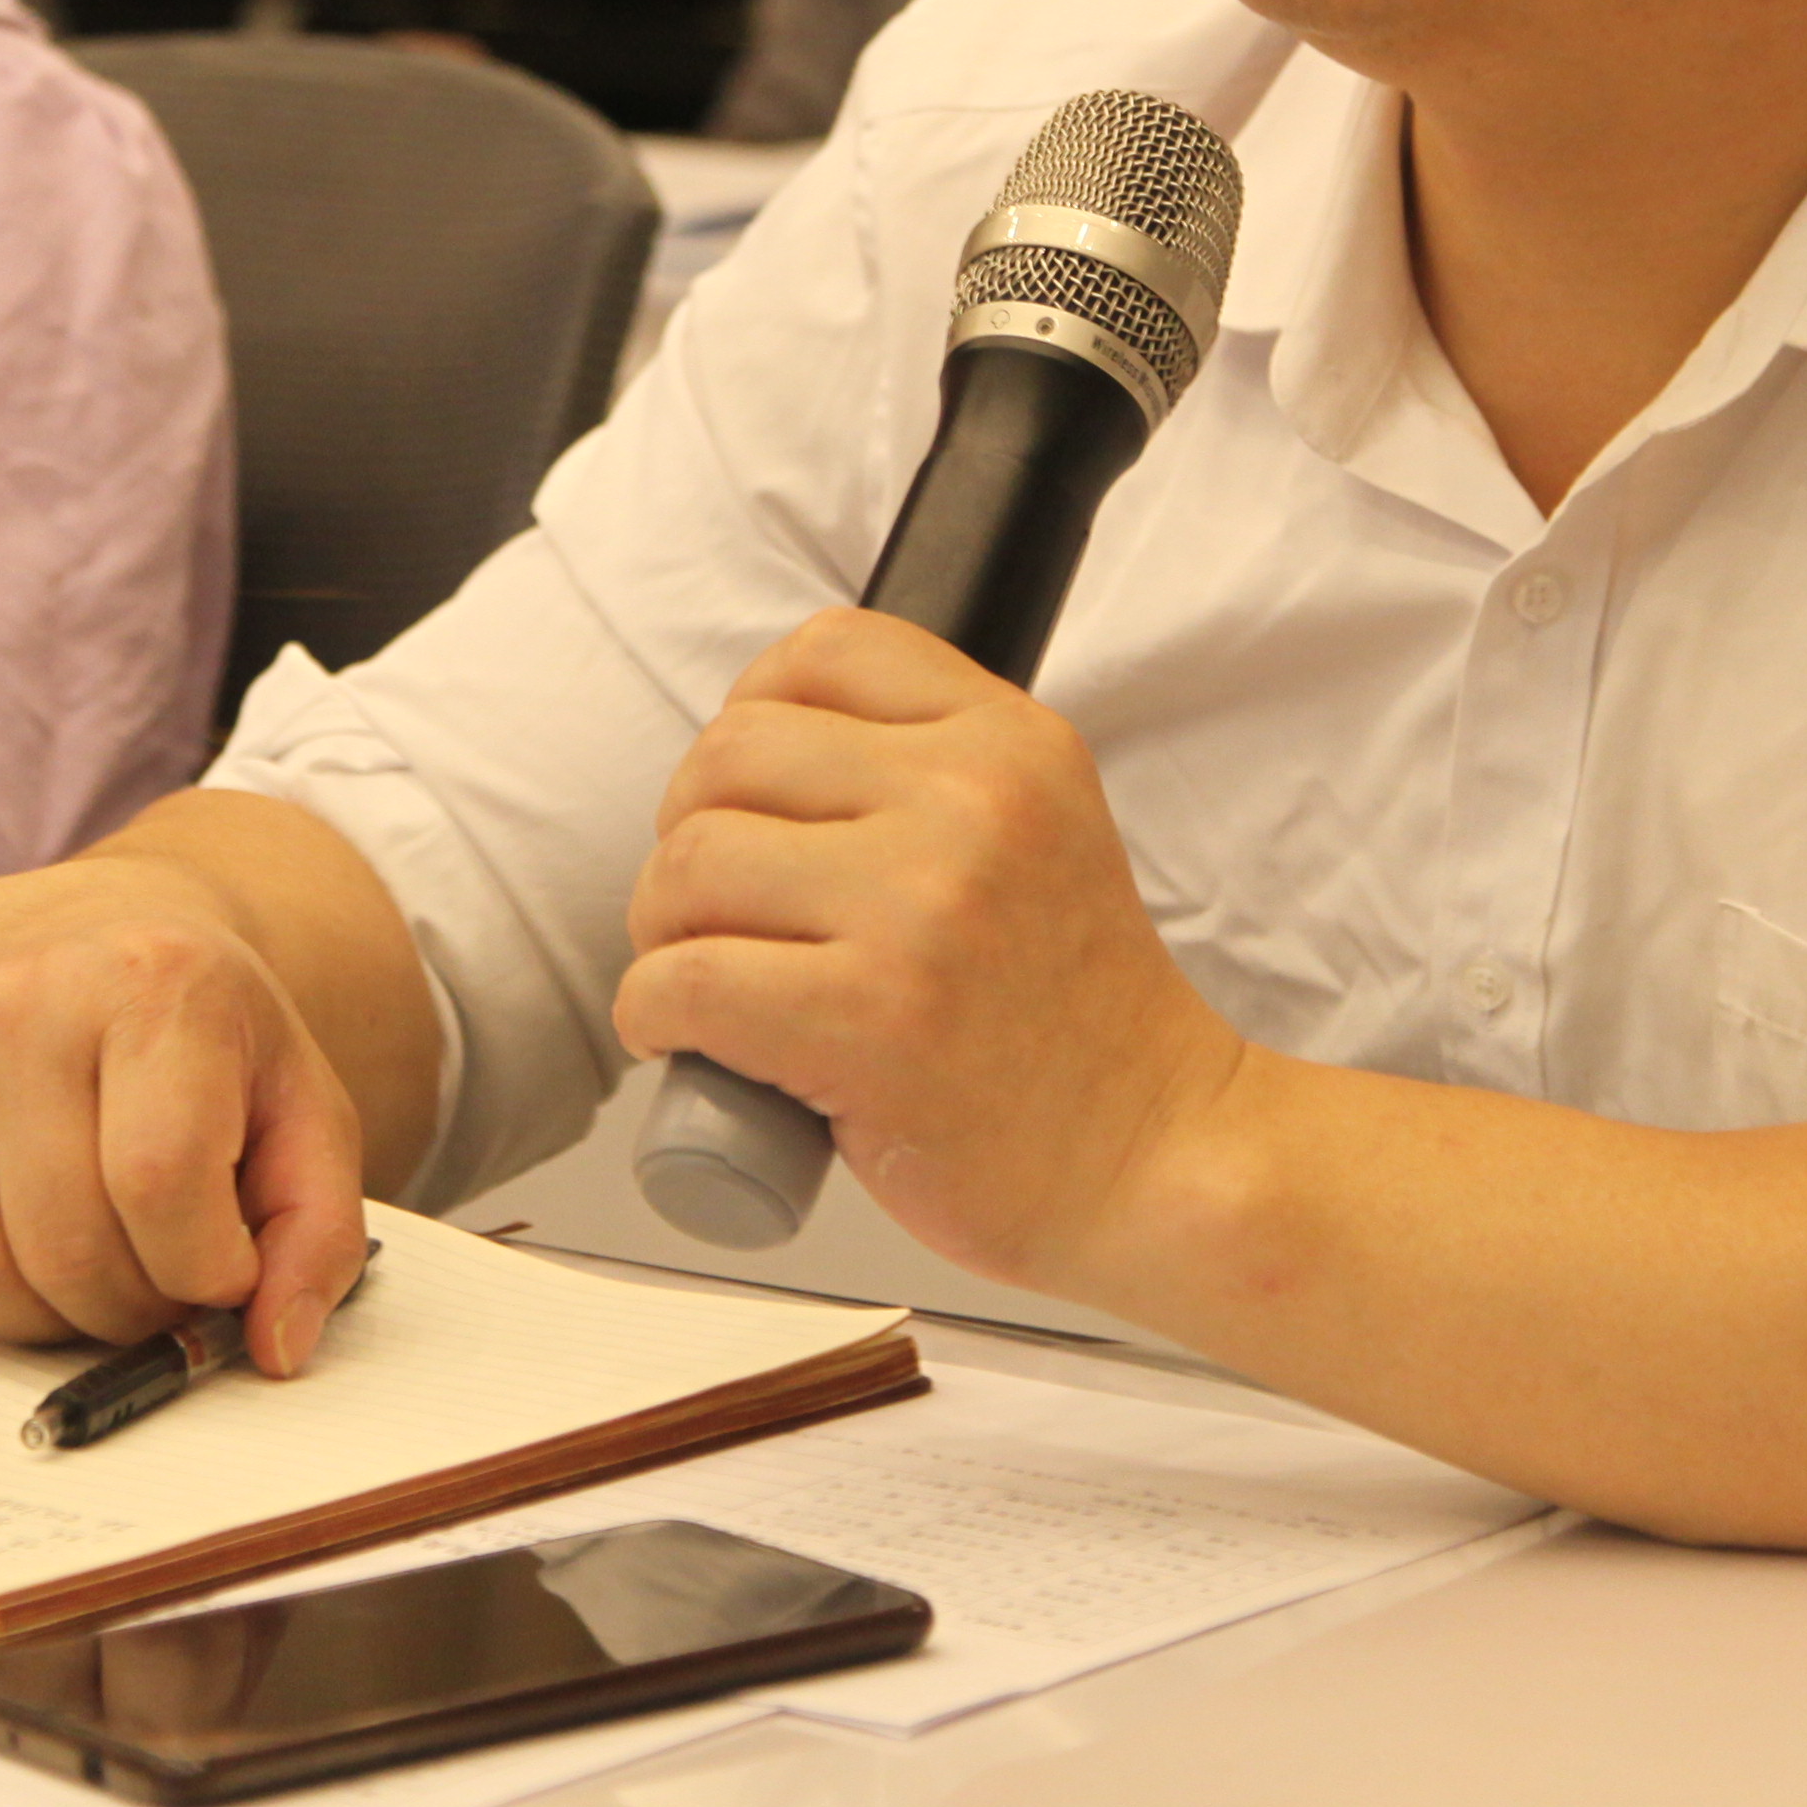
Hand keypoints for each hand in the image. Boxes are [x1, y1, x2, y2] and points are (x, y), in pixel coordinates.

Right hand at [0, 851, 370, 1359]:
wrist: (93, 947)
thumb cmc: (205, 1046)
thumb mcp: (304, 1115)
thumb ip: (316, 1234)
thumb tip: (275, 1348)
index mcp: (152, 982)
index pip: (158, 1182)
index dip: (202, 1269)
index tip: (226, 1271)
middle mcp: (19, 999)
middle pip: (64, 1246)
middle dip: (131, 1308)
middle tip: (162, 1279)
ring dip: (51, 1317)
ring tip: (100, 1265)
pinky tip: (22, 1238)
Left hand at [614, 608, 1253, 1292]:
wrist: (1154, 1156)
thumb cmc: (1076, 1024)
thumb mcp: (1042, 835)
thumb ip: (932, 774)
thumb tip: (750, 763)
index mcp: (1014, 745)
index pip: (826, 649)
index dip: (751, 714)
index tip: (750, 795)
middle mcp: (972, 803)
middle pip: (729, 756)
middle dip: (690, 835)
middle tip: (715, 911)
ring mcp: (921, 909)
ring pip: (691, 865)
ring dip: (664, 930)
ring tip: (707, 977)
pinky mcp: (871, 1020)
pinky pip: (685, 981)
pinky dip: (653, 1014)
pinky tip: (686, 1039)